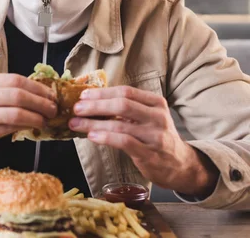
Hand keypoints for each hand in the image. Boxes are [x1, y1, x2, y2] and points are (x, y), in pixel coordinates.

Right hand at [0, 73, 56, 173]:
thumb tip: (33, 95)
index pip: (15, 79)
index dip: (37, 87)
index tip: (50, 93)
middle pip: (18, 94)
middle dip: (42, 101)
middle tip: (54, 108)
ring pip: (17, 112)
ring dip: (38, 116)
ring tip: (46, 120)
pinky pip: (9, 129)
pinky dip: (25, 128)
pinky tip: (33, 129)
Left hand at [68, 86, 218, 196]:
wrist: (180, 164)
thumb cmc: (156, 137)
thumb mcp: (147, 117)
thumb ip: (126, 108)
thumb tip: (91, 101)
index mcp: (156, 102)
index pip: (125, 91)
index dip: (102, 92)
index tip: (83, 95)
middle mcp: (157, 116)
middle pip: (122, 104)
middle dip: (95, 105)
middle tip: (76, 108)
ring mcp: (155, 136)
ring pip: (119, 124)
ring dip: (93, 123)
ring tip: (76, 123)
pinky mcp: (150, 154)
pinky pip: (123, 142)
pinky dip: (105, 137)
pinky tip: (91, 136)